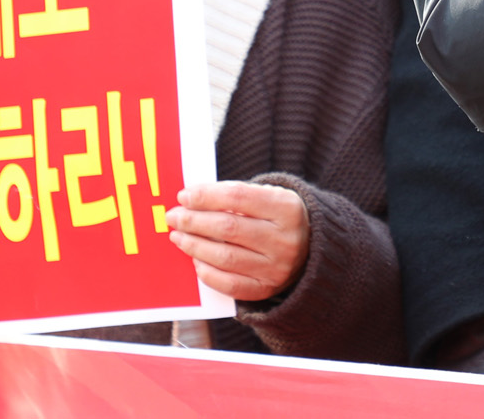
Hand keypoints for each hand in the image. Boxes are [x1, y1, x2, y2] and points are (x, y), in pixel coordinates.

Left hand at [167, 180, 310, 301]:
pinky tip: (196, 259)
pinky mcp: (266, 289)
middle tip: (174, 217)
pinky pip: (229, 284)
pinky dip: (207, 271)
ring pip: (225, 257)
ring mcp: (276, 267)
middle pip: (228, 227)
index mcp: (287, 208)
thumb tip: (191, 201)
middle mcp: (285, 239)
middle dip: (194, 221)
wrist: (310, 249)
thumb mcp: (268, 197)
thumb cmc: (277, 218)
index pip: (238, 197)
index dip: (206, 196)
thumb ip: (235, 197)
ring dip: (194, 245)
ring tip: (179, 236)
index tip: (184, 196)